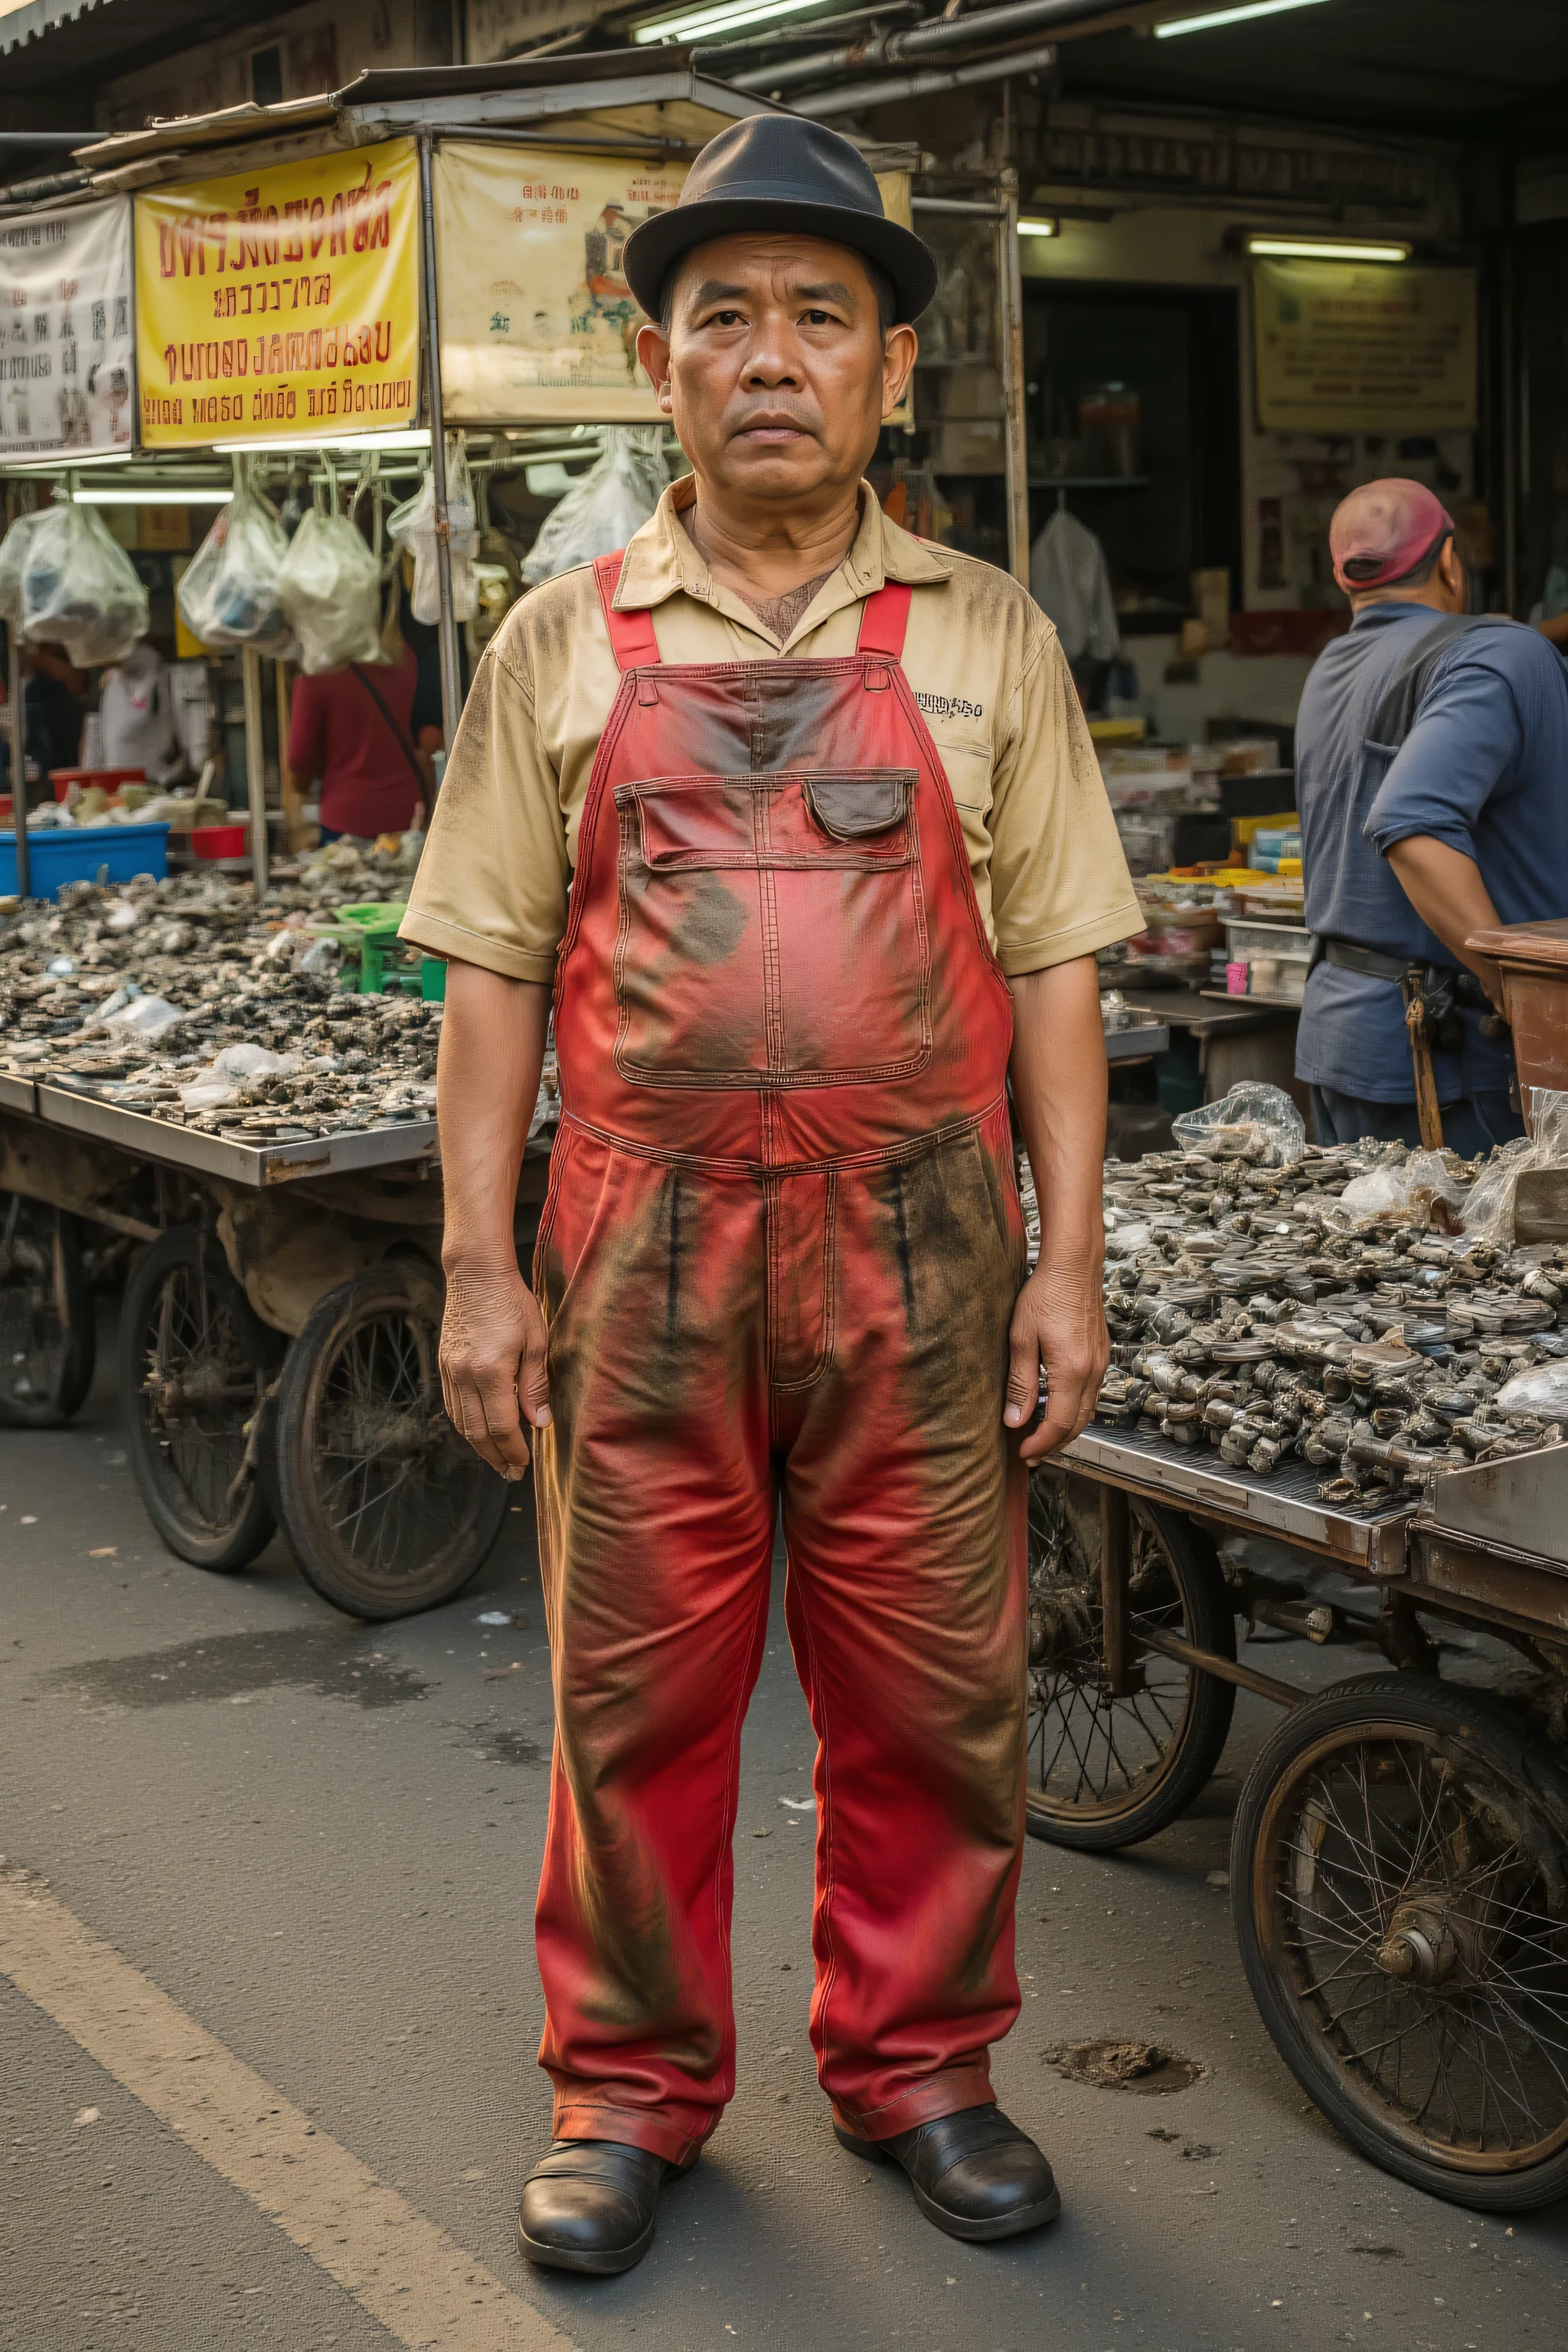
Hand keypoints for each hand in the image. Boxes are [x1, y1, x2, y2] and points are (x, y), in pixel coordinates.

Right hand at [438, 1263, 549, 1480]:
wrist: (475, 1274)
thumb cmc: (512, 1302)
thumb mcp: (536, 1341)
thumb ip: (536, 1385)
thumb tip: (539, 1423)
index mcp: (491, 1372)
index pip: (502, 1427)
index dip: (513, 1450)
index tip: (523, 1464)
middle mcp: (465, 1376)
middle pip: (477, 1432)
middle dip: (495, 1457)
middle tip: (510, 1473)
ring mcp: (450, 1371)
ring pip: (460, 1422)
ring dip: (478, 1446)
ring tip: (496, 1458)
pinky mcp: (443, 1365)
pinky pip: (451, 1405)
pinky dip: (464, 1424)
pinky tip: (478, 1430)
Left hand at [1004, 1260, 1108, 1463]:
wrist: (1074, 1265)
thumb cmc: (1046, 1295)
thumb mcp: (1021, 1340)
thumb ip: (1020, 1384)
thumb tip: (1015, 1420)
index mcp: (1072, 1371)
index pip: (1060, 1425)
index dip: (1041, 1444)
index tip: (1023, 1453)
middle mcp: (1093, 1372)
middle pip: (1078, 1424)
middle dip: (1055, 1444)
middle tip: (1032, 1454)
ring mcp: (1100, 1363)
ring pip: (1088, 1411)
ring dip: (1067, 1429)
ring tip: (1042, 1436)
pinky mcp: (1101, 1354)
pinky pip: (1092, 1393)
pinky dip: (1075, 1409)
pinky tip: (1057, 1406)